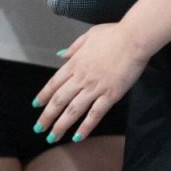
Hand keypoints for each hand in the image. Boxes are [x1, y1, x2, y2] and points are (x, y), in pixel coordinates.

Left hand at [33, 23, 149, 142]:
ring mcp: (95, 87)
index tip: (36, 105)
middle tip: (38, 128)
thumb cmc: (115, 34)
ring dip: (61, 125)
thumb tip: (60, 54)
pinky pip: (95, 114)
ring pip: (73, 110)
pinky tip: (78, 137)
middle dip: (47, 116)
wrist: (134, 38)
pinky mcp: (110, 95)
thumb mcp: (89, 35)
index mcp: (75, 63)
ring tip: (53, 137)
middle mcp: (81, 77)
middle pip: (59, 100)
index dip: (43, 95)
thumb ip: (74, 47)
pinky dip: (85, 127)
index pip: (54, 83)